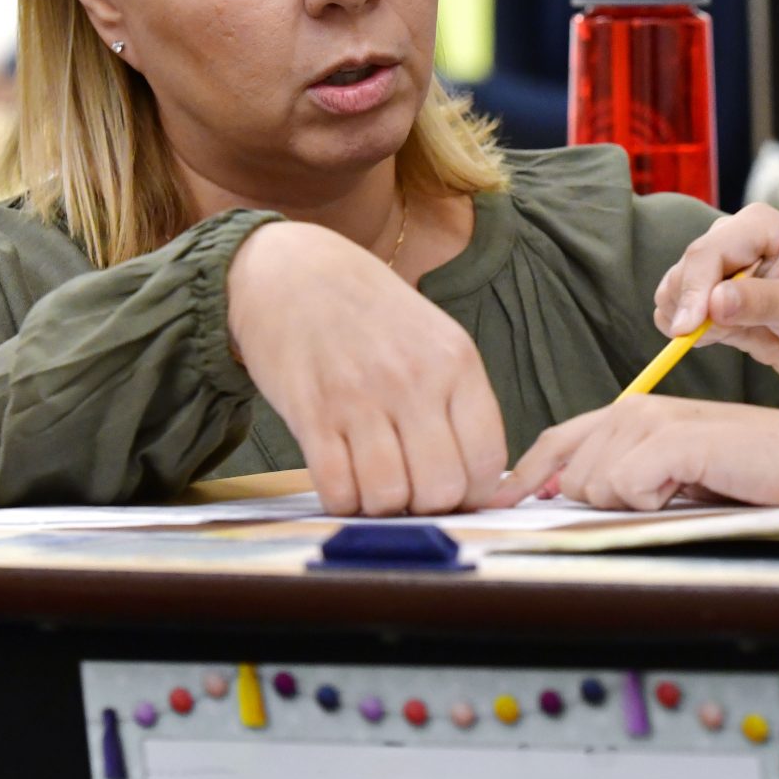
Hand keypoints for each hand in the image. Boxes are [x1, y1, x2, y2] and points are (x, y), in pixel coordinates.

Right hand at [227, 221, 508, 515]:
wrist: (292, 272)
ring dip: (383, 506)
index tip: (458, 494)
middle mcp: (413, 379)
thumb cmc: (370, 313)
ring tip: (376, 481)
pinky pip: (337, 491)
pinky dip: (343, 500)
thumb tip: (479, 481)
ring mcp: (360, 397)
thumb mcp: (435, 337)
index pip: (487, 457)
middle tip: (412, 489)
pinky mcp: (311, 413)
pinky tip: (344, 478)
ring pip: (389, 498)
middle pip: (441, 490)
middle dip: (428, 505)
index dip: (475, 493)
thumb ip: (459, 401)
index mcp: (456, 360)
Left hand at [495, 396, 778, 510]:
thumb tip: (556, 493)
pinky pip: (628, 488)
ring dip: (636, 503)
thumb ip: (617, 475)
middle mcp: (630, 408)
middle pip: (572, 478)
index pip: (554, 444)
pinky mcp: (672, 439)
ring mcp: (650, 420)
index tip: (500, 504)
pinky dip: (655, 501)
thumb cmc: (740, 470)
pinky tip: (690, 486)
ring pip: (596, 487)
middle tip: (663, 495)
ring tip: (682, 488)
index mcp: (626, 414)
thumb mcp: (667, 473)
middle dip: (607, 502)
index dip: (522, 477)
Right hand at [656, 206, 778, 400]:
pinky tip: (717, 338)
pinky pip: (678, 313)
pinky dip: (687, 330)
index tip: (688, 327)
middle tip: (695, 337)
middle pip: (685, 269)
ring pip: (674, 290)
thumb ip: (763, 302)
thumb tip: (715, 302)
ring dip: (683, 318)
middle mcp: (732, 241)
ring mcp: (719, 271)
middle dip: (685, 305)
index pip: (709, 252)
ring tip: (722, 335)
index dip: (693, 289)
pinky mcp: (711, 300)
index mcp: (758, 226)